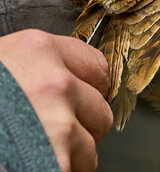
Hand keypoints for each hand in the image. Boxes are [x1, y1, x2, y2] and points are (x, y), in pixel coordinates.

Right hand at [0, 29, 112, 171]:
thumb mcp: (2, 66)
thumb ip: (38, 65)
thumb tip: (70, 74)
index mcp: (37, 50)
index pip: (97, 64)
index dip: (91, 84)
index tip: (84, 93)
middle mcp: (53, 82)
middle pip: (100, 106)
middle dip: (83, 122)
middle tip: (51, 128)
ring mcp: (57, 125)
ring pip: (92, 142)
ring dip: (72, 150)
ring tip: (35, 148)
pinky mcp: (56, 163)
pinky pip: (81, 168)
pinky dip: (65, 169)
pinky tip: (34, 163)